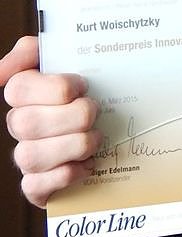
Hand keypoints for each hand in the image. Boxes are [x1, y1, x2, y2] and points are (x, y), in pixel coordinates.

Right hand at [1, 35, 100, 207]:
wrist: (116, 127)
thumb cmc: (90, 92)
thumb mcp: (71, 59)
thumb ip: (37, 49)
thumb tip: (2, 71)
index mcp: (26, 95)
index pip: (18, 89)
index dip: (56, 87)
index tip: (82, 86)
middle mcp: (21, 126)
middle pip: (28, 124)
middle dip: (73, 116)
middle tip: (95, 112)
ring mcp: (27, 157)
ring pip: (32, 156)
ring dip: (75, 145)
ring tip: (96, 139)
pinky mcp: (37, 186)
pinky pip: (36, 186)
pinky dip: (67, 175)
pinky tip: (87, 165)